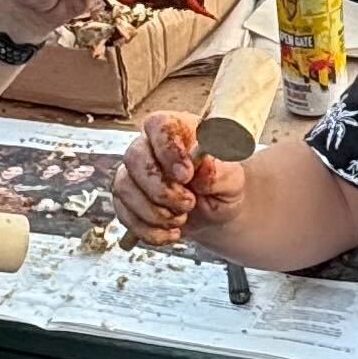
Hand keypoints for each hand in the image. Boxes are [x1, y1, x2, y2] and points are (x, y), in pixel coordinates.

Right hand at [112, 112, 244, 244]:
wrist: (216, 210)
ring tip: (182, 219)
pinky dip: (149, 230)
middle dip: (160, 189)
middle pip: (134, 157)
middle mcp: (149, 146)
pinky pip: (124, 214)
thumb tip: (202, 168)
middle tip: (188, 204)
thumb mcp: (233, 180)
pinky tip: (171, 233)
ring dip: (154, 212)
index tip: (186, 174)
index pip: (159, 126)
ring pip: (124, 187)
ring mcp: (134, 172)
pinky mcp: (127, 199)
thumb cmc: (223, 185)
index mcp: (177, 129)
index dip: (168, 150)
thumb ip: (220, 172)